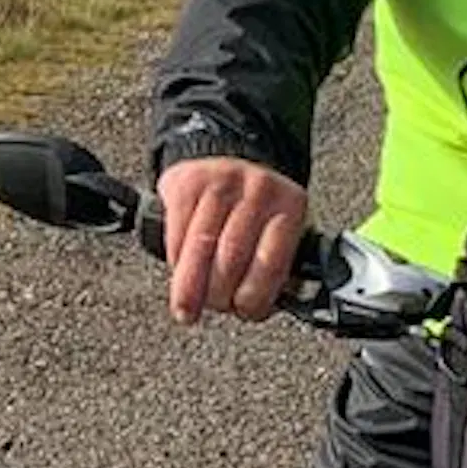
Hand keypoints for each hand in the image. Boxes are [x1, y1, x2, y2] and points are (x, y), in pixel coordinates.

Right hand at [158, 154, 311, 322]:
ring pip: (201, 247)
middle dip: (220, 294)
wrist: (227, 155)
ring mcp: (221, 182)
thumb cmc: (255, 209)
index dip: (254, 297)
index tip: (243, 312)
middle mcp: (259, 190)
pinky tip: (179, 273)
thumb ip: (275, 267)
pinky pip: (177, 233)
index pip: (272, 263)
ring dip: (191, 287)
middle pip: (232, 257)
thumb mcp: (278, 229)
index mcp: (290, 207)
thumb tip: (256, 310)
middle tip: (215, 307)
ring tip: (187, 309)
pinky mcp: (187, 183)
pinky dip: (176, 261)